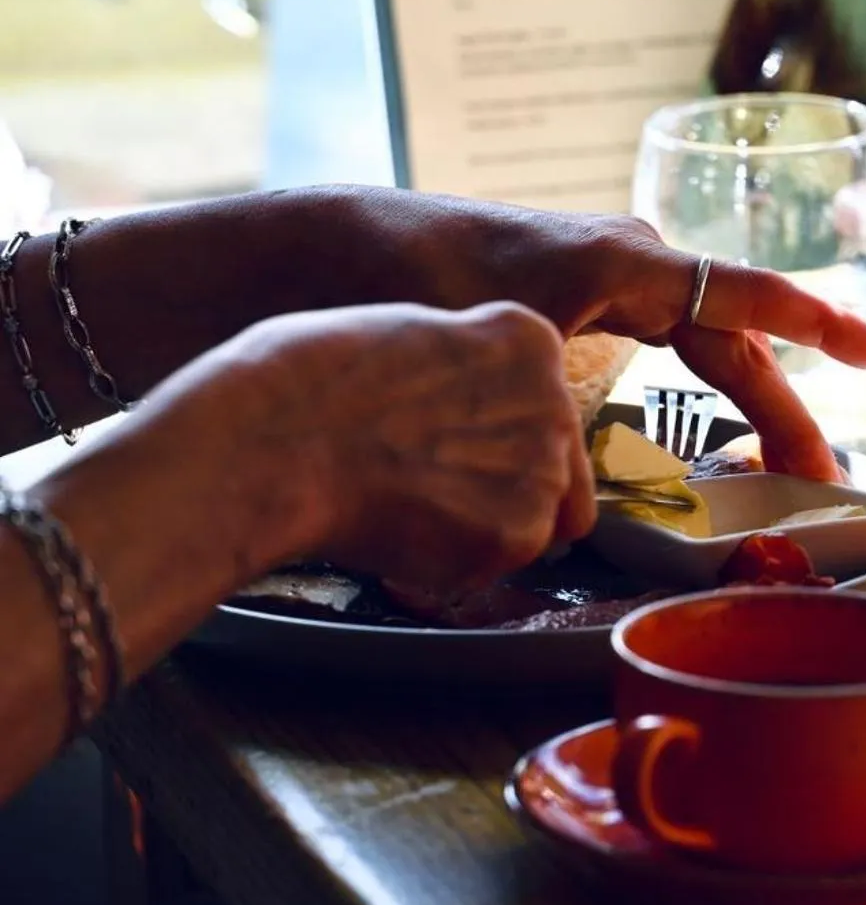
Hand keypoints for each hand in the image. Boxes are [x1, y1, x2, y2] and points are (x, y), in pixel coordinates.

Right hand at [161, 301, 595, 590]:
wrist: (271, 440)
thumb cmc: (305, 381)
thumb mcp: (407, 338)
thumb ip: (464, 374)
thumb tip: (471, 411)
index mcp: (528, 339)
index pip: (549, 407)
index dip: (495, 437)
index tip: (447, 443)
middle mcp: (557, 401)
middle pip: (554, 472)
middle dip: (499, 489)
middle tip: (421, 488)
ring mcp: (543, 469)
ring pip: (530, 525)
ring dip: (476, 529)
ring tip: (398, 504)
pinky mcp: (518, 533)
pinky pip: (491, 566)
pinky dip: (450, 565)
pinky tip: (395, 530)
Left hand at [325, 190, 865, 479]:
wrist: (343, 250)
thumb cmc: (417, 285)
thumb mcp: (498, 345)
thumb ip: (554, 414)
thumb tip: (588, 510)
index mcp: (627, 263)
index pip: (747, 296)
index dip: (820, 327)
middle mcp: (634, 263)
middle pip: (736, 340)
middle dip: (785, 407)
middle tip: (824, 476)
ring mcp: (614, 278)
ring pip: (707, 345)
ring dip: (751, 399)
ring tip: (789, 463)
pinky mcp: (589, 298)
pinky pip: (673, 343)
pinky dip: (706, 386)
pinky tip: (718, 428)